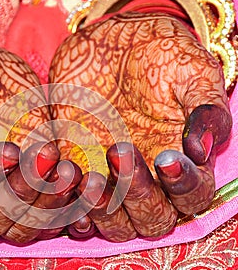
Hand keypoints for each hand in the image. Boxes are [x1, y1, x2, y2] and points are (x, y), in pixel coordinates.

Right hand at [0, 30, 81, 241]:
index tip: (12, 150)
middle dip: (20, 194)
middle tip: (48, 159)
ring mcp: (2, 196)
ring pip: (21, 226)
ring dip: (49, 205)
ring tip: (72, 172)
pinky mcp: (33, 191)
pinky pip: (50, 218)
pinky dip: (70, 209)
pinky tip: (88, 189)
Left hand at [49, 13, 231, 240]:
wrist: (109, 45)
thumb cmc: (159, 55)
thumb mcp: (192, 71)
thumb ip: (206, 109)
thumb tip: (200, 150)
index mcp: (183, 163)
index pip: (193, 196)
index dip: (183, 185)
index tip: (166, 158)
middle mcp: (149, 181)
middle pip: (153, 220)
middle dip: (138, 195)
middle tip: (121, 151)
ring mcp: (111, 182)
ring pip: (115, 224)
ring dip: (102, 210)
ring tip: (88, 176)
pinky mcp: (77, 174)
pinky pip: (73, 209)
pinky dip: (67, 208)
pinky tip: (64, 186)